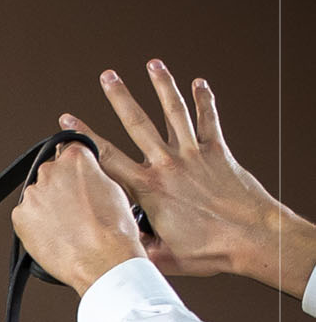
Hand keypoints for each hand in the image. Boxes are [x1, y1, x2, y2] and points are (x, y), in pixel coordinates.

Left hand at [11, 143, 146, 294]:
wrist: (102, 260)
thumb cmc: (114, 230)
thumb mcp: (112, 188)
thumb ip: (91, 174)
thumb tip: (82, 175)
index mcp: (76, 158)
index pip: (68, 151)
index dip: (73, 168)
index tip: (74, 180)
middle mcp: (51, 171)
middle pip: (50, 174)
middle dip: (59, 189)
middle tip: (72, 211)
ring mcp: (34, 194)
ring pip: (37, 197)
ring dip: (46, 208)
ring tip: (65, 228)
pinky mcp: (20, 216)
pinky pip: (25, 217)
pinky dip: (34, 225)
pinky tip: (52, 236)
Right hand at [59, 62, 315, 294]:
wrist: (252, 237)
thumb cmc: (209, 250)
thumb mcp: (161, 257)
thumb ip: (136, 248)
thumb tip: (118, 247)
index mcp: (148, 190)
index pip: (108, 159)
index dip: (85, 139)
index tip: (69, 121)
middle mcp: (168, 165)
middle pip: (138, 123)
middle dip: (119, 97)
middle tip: (107, 76)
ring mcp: (194, 155)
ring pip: (174, 112)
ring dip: (163, 85)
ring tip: (152, 65)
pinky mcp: (219, 152)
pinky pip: (210, 120)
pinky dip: (205, 99)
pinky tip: (200, 83)